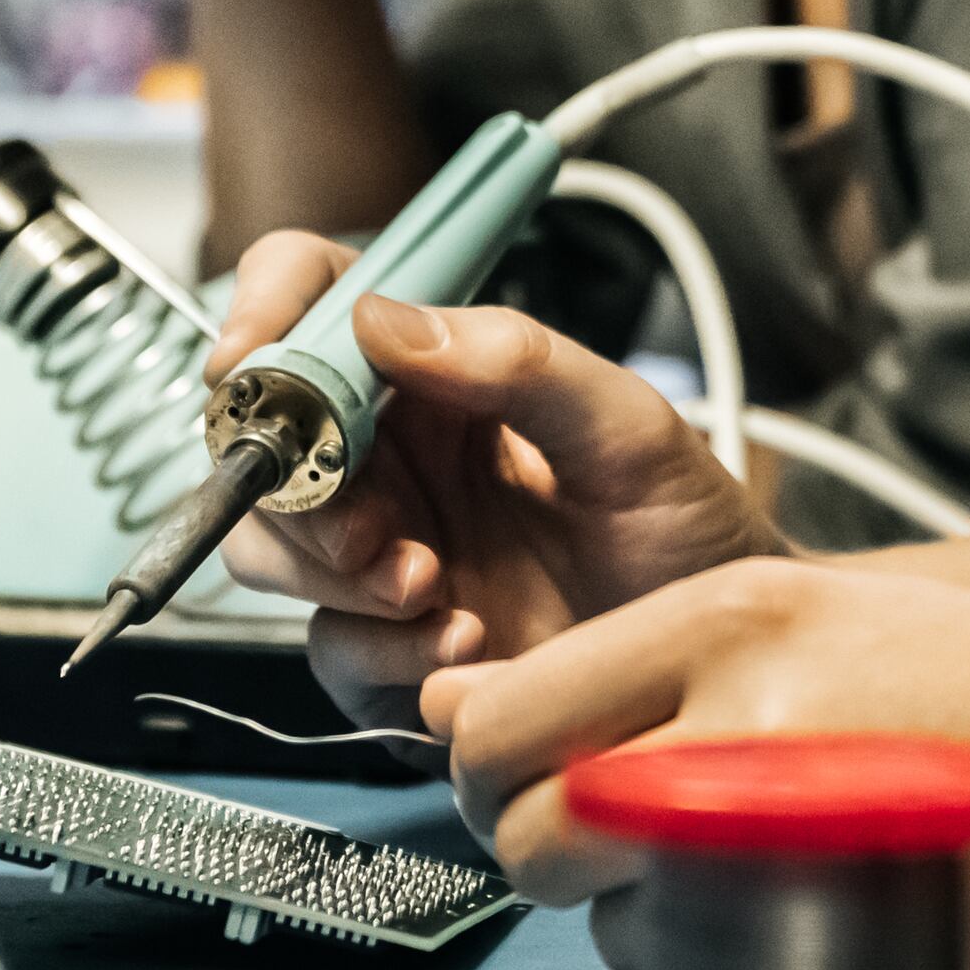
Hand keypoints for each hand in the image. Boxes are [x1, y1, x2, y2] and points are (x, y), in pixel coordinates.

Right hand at [204, 231, 776, 723]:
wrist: (716, 670)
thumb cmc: (692, 534)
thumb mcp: (631, 429)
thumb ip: (519, 362)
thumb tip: (384, 321)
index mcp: (440, 373)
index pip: (316, 300)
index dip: (265, 311)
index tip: (253, 357)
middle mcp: (396, 455)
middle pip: (263, 435)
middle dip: (293, 482)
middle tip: (369, 527)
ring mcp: (384, 552)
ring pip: (272, 547)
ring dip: (333, 572)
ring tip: (433, 590)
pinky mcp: (390, 650)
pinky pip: (330, 649)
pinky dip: (383, 655)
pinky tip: (463, 650)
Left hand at [427, 558, 969, 969]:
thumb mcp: (850, 625)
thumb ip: (666, 664)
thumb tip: (477, 711)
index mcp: (735, 614)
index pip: (503, 713)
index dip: (502, 766)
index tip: (547, 780)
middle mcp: (732, 717)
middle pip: (519, 822)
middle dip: (547, 848)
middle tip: (628, 845)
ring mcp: (776, 849)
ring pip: (592, 912)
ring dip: (633, 910)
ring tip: (756, 870)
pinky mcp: (830, 958)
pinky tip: (804, 925)